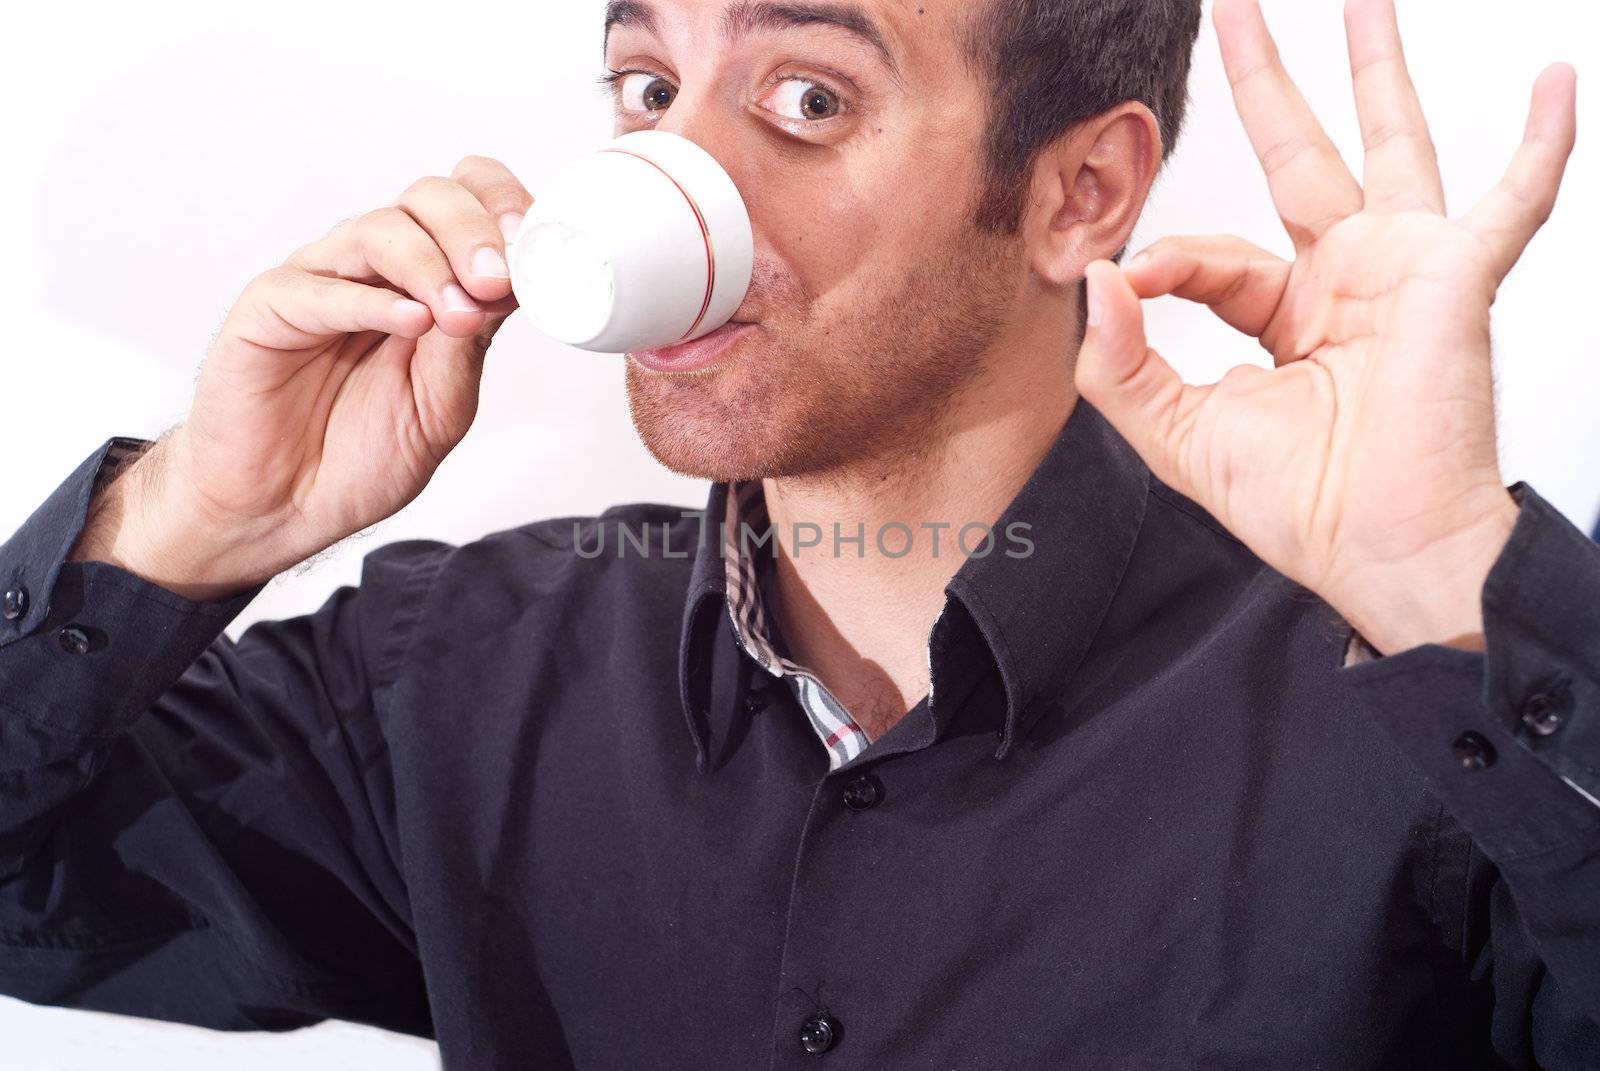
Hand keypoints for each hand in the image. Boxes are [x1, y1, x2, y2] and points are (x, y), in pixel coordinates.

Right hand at [82, 156, 532, 597]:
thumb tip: (509, 289)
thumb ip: (469, 348)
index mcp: (427, 281)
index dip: (502, 208)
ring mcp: (322, 281)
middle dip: (473, 232)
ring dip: (430, 266)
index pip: (467, 202)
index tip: (538, 248)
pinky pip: (319, 288)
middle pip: (428, 201)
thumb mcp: (442, 407)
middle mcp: (376, 269)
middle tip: (497, 280)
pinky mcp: (270, 307)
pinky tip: (409, 320)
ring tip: (459, 314)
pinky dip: (371, 301)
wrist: (285, 506)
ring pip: (379, 231)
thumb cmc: (360, 456)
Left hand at [1074, 0, 1576, 655]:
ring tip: (1364, 0)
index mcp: (1283, 315)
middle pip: (1300, 155)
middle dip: (1267, 82)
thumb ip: (1124, 362)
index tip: (1131, 278)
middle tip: (1233, 10)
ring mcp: (1405, 269)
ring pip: (1390, 143)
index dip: (1168, 259)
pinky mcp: (1457, 279)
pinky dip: (1539, 144)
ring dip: (1377, 70)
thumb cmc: (1302, 505)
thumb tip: (1100, 280)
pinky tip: (1558, 81)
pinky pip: (1511, 200)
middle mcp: (1345, 279)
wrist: (1380, 550)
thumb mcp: (1179, 434)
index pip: (1214, 255)